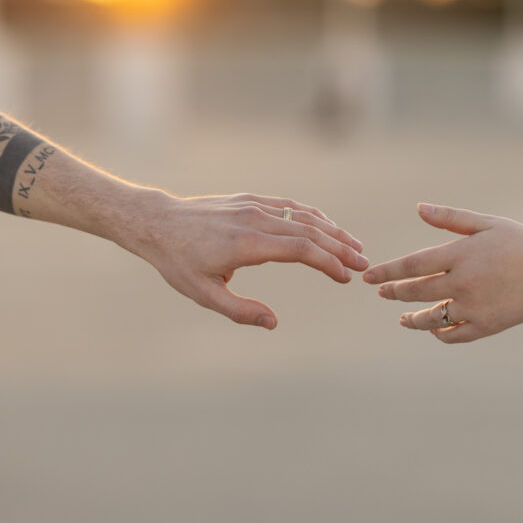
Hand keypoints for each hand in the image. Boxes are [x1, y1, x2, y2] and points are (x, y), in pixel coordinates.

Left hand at [121, 189, 367, 328]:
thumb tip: (273, 323)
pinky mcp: (251, 199)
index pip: (301, 250)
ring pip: (304, 215)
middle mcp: (256, 219)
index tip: (346, 277)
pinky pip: (290, 205)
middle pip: (310, 231)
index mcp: (247, 244)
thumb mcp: (203, 294)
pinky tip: (328, 227)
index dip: (328, 263)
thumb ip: (240, 311)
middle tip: (364, 264)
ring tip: (354, 247)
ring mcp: (254, 206)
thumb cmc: (178, 262)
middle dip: (340, 248)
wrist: (158, 223)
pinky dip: (314, 216)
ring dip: (333, 231)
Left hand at [363, 204, 522, 343]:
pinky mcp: (488, 325)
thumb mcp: (486, 223)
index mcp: (462, 254)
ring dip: (413, 319)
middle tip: (382, 292)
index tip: (370, 278)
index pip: (413, 266)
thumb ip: (451, 218)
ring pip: (432, 319)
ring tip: (402, 317)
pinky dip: (440, 334)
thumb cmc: (520, 242)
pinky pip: (455, 335)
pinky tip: (433, 328)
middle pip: (417, 292)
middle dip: (395, 293)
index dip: (388, 272)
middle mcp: (465, 283)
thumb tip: (419, 208)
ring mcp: (476, 307)